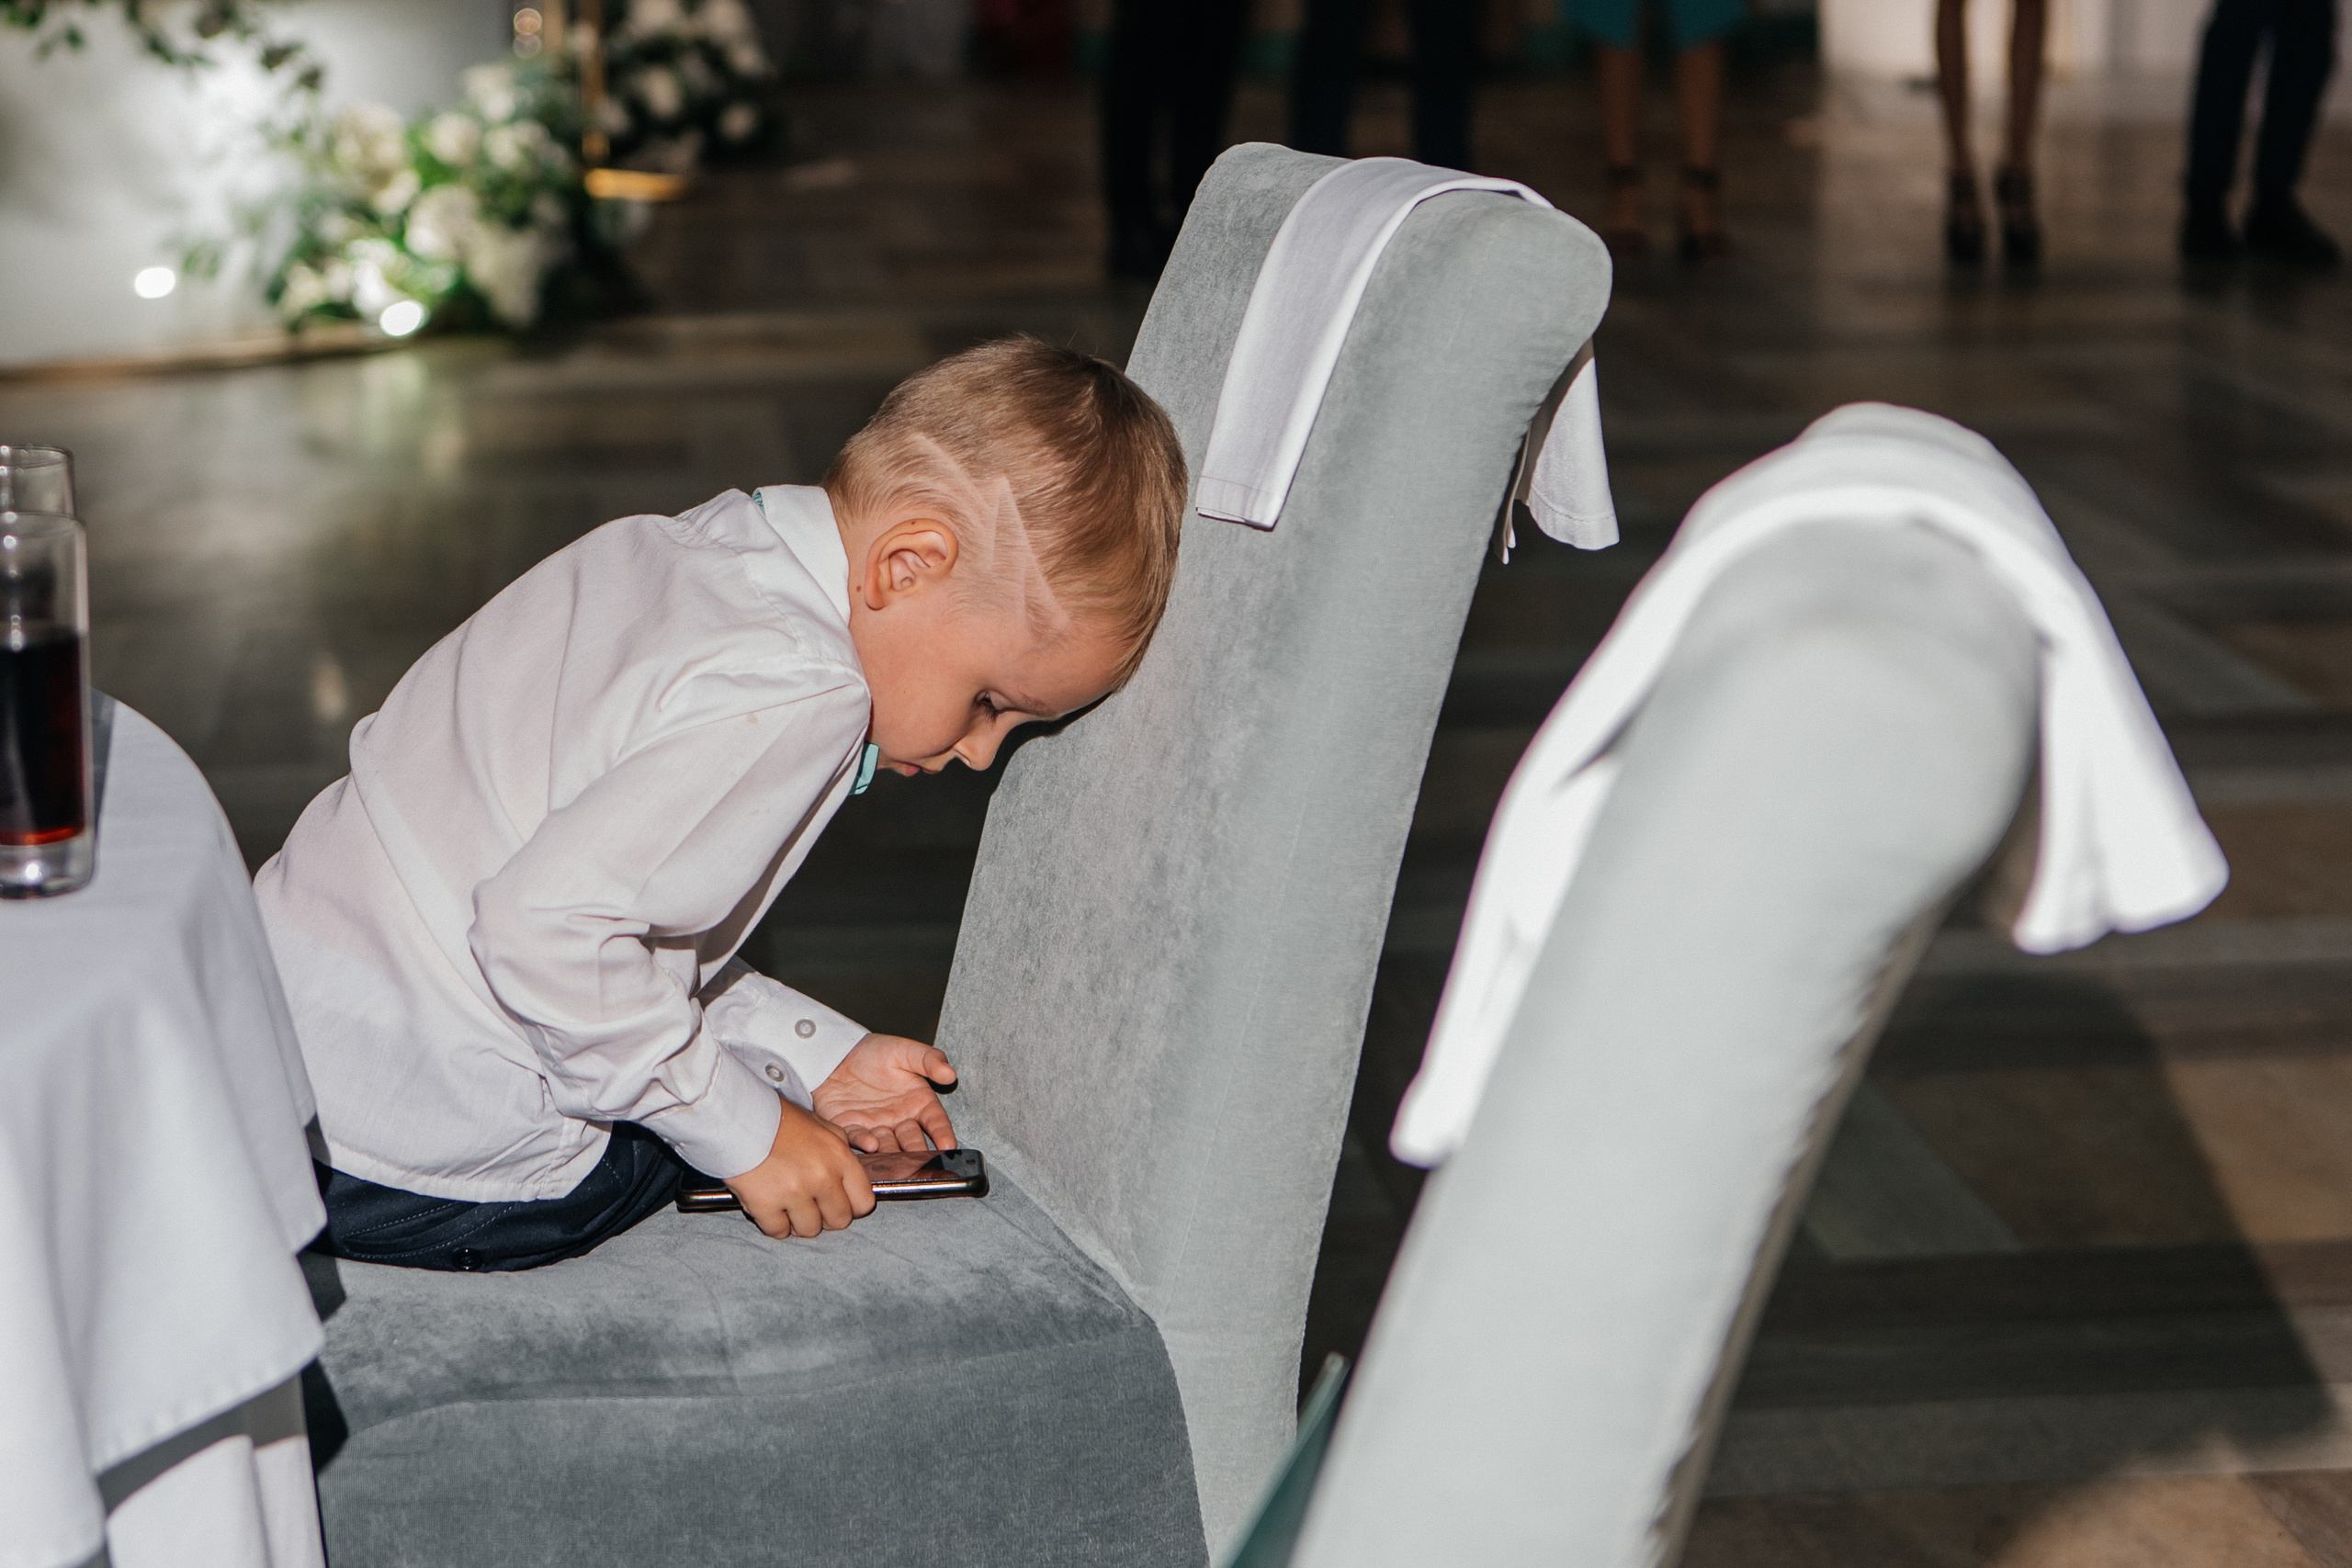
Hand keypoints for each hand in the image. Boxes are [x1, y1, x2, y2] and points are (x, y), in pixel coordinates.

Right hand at [723, 1097, 874, 1239]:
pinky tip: (770, 1207)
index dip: (851, 1206)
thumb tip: (851, 1179)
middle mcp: (822, 1177)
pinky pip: (778, 1231)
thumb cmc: (780, 1120)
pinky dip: (774, 1224)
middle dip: (826, 1216)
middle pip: (839, 1221)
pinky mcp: (765, 1205)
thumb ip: (841, 1151)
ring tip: (788, 1204)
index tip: (839, 1203)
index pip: (863, 1202)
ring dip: (799, 1222)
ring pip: (809, 1230)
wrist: (739, 1117)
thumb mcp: (822, 1126)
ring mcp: (794, 1193)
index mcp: (839, 1157)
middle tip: (811, 1205)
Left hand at [812, 1033, 957, 1153]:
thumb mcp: (906, 1051)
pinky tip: (871, 1145)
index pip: (935, 1121)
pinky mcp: (851, 1128)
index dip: (943, 1133)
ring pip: (888, 1145)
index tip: (949, 1145)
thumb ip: (929, 1060)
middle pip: (912, 1140)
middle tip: (923, 1161)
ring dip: (893, 1154)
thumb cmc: (875, 1052)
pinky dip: (864, 1143)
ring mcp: (876, 1127)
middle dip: (918, 1152)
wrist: (839, 1053)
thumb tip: (950, 1073)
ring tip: (897, 1160)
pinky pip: (858, 1138)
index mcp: (919, 1102)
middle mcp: (900, 1119)